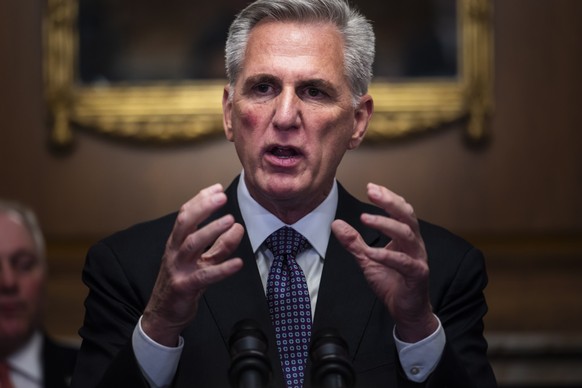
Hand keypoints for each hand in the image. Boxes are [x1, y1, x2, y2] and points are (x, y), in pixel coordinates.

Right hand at [142, 184, 244, 345]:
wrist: (163, 314)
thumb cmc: (182, 283)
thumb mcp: (200, 261)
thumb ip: (217, 245)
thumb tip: (236, 227)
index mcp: (176, 243)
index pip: (185, 215)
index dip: (200, 200)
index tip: (216, 189)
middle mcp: (174, 252)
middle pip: (185, 223)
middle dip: (203, 208)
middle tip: (222, 197)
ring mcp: (178, 269)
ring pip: (192, 244)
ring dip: (212, 230)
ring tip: (231, 221)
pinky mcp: (185, 287)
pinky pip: (205, 276)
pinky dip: (223, 269)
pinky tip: (238, 263)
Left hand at [331, 183, 436, 341]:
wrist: (406, 310)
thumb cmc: (392, 282)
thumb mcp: (367, 259)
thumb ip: (354, 242)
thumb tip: (336, 224)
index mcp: (406, 237)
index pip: (400, 210)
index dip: (387, 197)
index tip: (371, 186)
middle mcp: (414, 244)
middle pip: (407, 215)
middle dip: (389, 201)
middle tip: (372, 192)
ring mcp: (418, 258)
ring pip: (407, 234)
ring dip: (385, 224)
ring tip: (365, 218)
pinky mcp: (417, 275)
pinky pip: (404, 262)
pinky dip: (387, 256)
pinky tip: (372, 252)